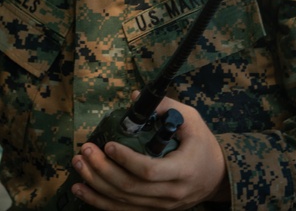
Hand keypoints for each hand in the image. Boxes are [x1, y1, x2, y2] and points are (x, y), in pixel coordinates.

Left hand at [69, 95, 229, 209]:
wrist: (217, 176)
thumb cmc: (202, 144)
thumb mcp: (192, 120)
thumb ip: (165, 107)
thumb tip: (134, 97)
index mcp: (183, 169)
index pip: (150, 170)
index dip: (126, 159)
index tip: (109, 144)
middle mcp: (172, 192)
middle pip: (130, 187)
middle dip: (102, 169)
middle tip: (86, 150)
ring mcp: (162, 205)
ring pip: (123, 200)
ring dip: (96, 183)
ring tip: (78, 164)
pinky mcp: (153, 209)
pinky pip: (123, 210)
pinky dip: (99, 201)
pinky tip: (80, 190)